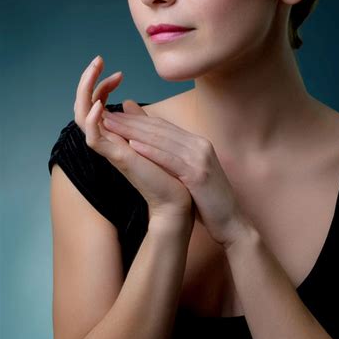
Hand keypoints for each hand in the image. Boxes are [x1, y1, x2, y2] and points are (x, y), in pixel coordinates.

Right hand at [73, 55, 194, 223]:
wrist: (177, 202)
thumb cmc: (168, 175)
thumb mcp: (154, 139)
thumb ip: (140, 122)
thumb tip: (131, 103)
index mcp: (117, 136)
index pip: (97, 104)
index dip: (102, 86)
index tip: (118, 73)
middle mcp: (110, 141)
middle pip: (84, 106)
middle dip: (87, 81)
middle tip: (97, 60)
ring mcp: (112, 150)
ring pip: (82, 117)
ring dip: (85, 91)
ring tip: (94, 71)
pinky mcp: (118, 159)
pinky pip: (95, 139)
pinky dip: (93, 121)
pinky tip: (100, 105)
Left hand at [101, 107, 250, 246]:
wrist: (231, 222)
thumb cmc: (208, 201)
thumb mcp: (191, 174)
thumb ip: (175, 158)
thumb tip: (152, 148)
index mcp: (198, 143)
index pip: (164, 127)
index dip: (139, 120)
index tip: (116, 116)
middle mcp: (200, 145)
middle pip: (161, 130)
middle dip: (132, 121)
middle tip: (108, 116)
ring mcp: (201, 158)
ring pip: (163, 141)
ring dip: (135, 132)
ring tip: (112, 126)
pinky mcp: (199, 174)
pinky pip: (171, 160)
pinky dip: (152, 152)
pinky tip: (133, 146)